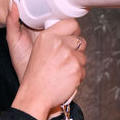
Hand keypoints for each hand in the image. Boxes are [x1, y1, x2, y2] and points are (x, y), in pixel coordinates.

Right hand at [6, 1, 85, 119]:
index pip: (71, 23)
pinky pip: (83, 70)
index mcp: (47, 36)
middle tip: (63, 61)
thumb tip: (72, 34)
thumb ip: (55, 39)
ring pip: (83, 57)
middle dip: (76, 51)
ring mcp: (68, 55)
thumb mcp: (39, 50)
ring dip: (76, 65)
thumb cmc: (35, 77)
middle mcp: (58, 43)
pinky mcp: (76, 68)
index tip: (71, 39)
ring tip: (62, 72)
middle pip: (80, 41)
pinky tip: (65, 79)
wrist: (35, 95)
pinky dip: (77, 76)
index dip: (74, 32)